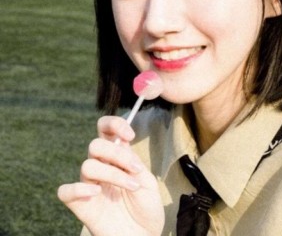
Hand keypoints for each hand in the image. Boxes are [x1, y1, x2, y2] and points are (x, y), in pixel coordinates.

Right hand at [57, 116, 164, 235]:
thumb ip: (133, 163)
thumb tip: (120, 146)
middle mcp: (101, 167)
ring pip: (88, 165)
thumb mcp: (147, 181)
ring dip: (113, 174)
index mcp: (117, 157)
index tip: (129, 135)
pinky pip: (65, 191)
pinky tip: (97, 193)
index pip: (105, 129)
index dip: (113, 124)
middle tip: (135, 169)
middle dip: (117, 153)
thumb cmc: (146, 208)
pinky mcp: (80, 205)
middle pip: (95, 145)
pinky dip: (79, 188)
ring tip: (132, 186)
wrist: (144, 235)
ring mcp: (89, 185)